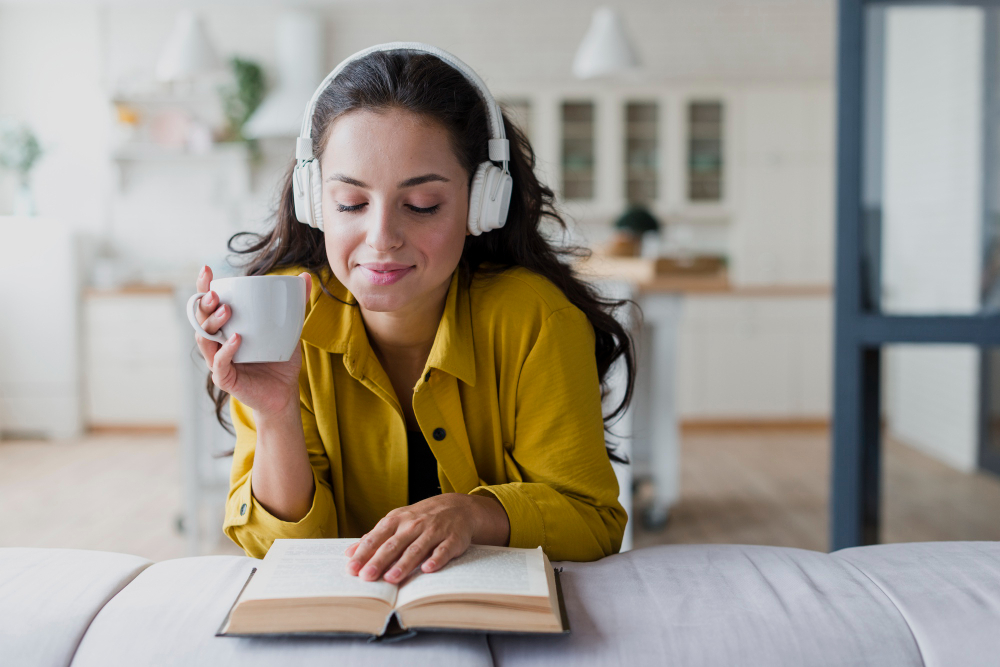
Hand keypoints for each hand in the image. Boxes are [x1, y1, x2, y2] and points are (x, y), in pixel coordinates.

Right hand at [194, 265, 312, 417]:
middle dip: (204, 304)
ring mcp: (218, 360)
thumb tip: (305, 276)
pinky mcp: (224, 379)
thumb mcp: (289, 328)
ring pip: (204, 339)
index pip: (208, 304)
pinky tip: (237, 339)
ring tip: (227, 310)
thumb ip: (295, 304)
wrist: (285, 392)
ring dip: (212, 322)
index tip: (207, 270)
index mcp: (226, 326)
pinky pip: (219, 363)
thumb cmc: (280, 358)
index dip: (203, 287)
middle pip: (199, 319)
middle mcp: (217, 342)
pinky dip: (226, 350)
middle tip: (216, 294)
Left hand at [344, 494, 509, 583]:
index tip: (352, 569)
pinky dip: (436, 559)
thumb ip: (375, 537)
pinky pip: (443, 550)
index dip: (364, 553)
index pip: (377, 537)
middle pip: (394, 544)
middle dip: (379, 561)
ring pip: (417, 548)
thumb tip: (349, 553)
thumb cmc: (422, 518)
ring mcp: (434, 531)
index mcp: (397, 520)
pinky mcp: (452, 539)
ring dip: (404, 564)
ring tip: (391, 579)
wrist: (459, 507)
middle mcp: (414, 524)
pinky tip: (428, 569)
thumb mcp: (397, 521)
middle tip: (366, 577)